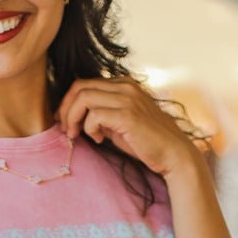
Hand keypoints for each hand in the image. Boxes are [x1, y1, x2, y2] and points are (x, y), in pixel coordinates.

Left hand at [55, 75, 197, 176]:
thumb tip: (78, 117)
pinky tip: (97, 140)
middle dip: (65, 109)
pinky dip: (88, 128)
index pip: (85, 83)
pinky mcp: (128, 115)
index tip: (65, 121)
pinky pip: (94, 115)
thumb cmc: (146, 142)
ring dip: (72, 118)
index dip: (68, 102)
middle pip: (79, 87)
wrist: (173, 153)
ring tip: (75, 135)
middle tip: (65, 129)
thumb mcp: (120, 123)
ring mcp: (128, 99)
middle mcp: (126, 86)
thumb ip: (103, 115)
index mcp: (124, 84)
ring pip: (83, 98)